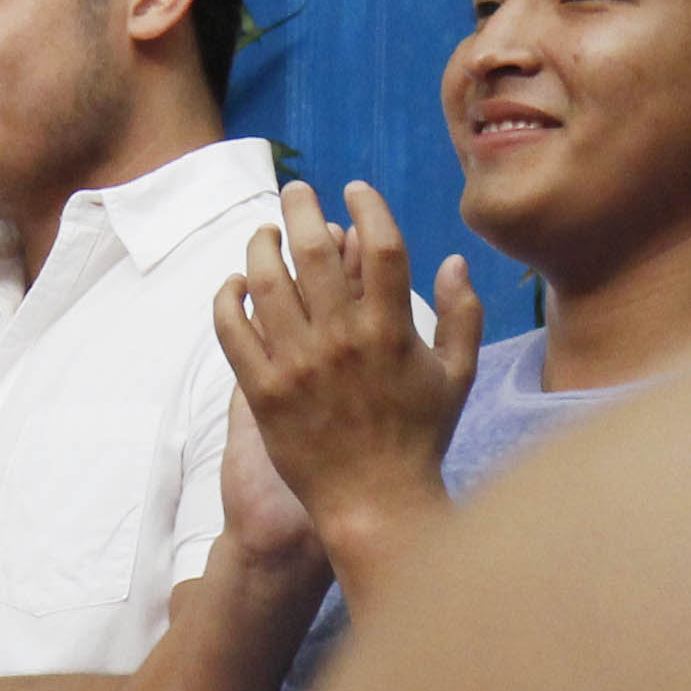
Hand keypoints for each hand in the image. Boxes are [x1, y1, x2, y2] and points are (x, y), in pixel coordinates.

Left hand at [217, 181, 476, 564]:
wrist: (374, 501)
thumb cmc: (420, 438)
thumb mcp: (456, 375)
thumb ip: (462, 314)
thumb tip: (453, 260)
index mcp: (392, 331)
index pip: (381, 248)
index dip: (368, 208)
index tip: (354, 189)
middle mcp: (342, 341)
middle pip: (315, 250)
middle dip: (301, 208)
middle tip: (295, 192)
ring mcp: (298, 365)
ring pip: (267, 282)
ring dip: (260, 246)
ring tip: (263, 232)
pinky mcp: (263, 391)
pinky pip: (233, 331)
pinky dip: (228, 298)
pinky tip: (235, 283)